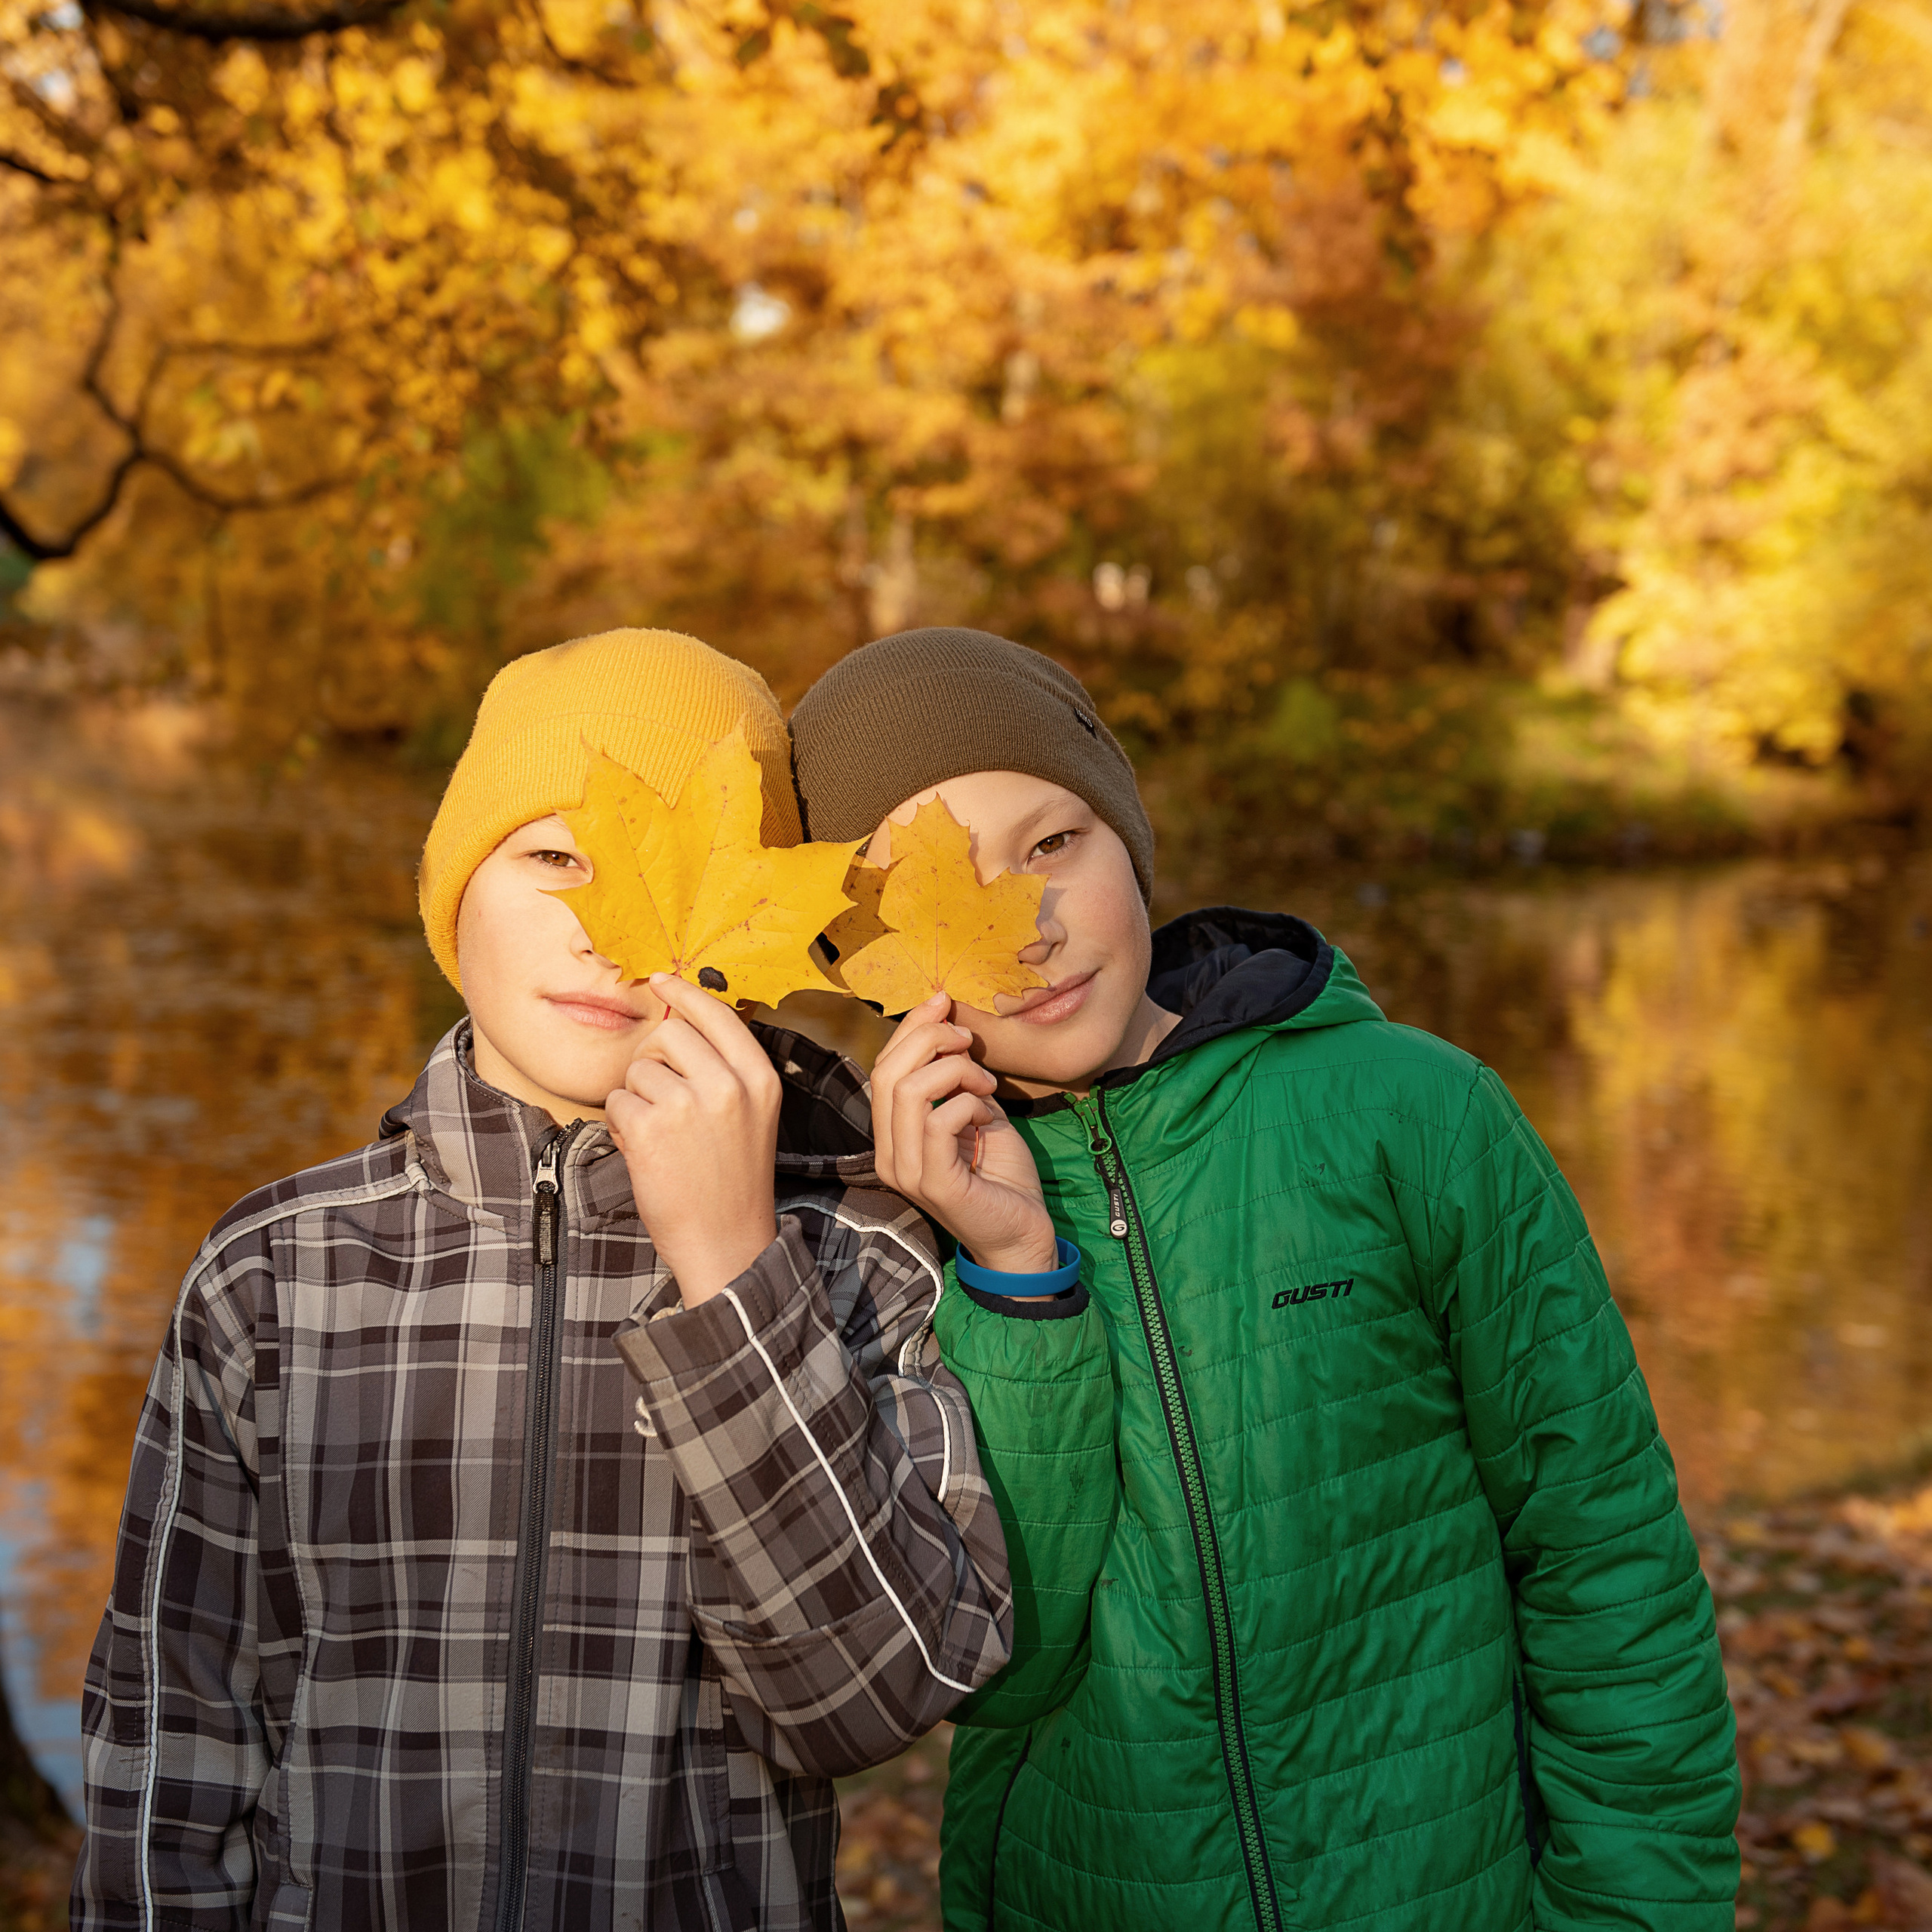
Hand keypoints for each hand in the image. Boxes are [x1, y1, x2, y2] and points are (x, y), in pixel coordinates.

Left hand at [606, 974, 780, 1306]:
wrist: (726, 1241)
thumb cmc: (733, 1181)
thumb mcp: (753, 1115)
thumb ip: (726, 1070)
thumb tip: (678, 1024)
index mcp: (759, 1078)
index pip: (717, 1014)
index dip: (683, 993)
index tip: (660, 979)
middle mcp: (728, 1084)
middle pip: (669, 1035)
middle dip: (654, 1061)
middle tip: (661, 1098)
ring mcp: (688, 1105)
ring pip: (638, 1069)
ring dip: (637, 1098)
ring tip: (660, 1135)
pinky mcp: (650, 1127)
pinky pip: (618, 1101)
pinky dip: (622, 1125)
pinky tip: (645, 1151)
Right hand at [871, 992, 1058, 1283]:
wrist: (1023, 1234)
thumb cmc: (1001, 1175)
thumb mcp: (975, 1111)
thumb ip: (955, 1077)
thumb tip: (947, 1017)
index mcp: (892, 1136)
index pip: (883, 1068)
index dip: (910, 1028)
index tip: (944, 1001)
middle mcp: (889, 1154)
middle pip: (888, 1072)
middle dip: (929, 1038)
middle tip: (969, 1040)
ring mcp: (906, 1171)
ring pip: (909, 1091)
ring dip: (955, 1072)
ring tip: (986, 1084)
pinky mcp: (932, 1182)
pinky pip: (938, 1120)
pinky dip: (969, 1103)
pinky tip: (990, 1115)